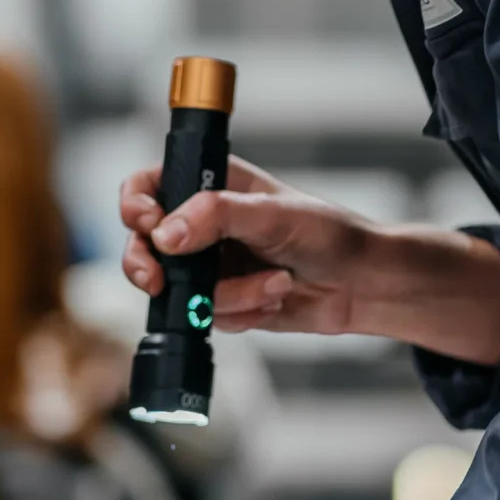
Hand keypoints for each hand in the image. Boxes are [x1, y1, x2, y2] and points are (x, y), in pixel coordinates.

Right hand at [120, 156, 499, 364]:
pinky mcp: (225, 301)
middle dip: (150, 266)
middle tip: (158, 280)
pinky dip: (242, 311)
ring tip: (273, 283)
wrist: (363, 285)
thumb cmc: (330, 234)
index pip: (151, 184)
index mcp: (212, 184)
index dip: (136, 204)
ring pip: (177, 290)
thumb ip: (217, 217)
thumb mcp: (273, 214)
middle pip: (144, 244)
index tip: (147, 224)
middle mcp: (204, 224)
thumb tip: (165, 235)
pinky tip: (276, 297)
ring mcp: (212, 266)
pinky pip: (207, 316)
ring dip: (226, 294)